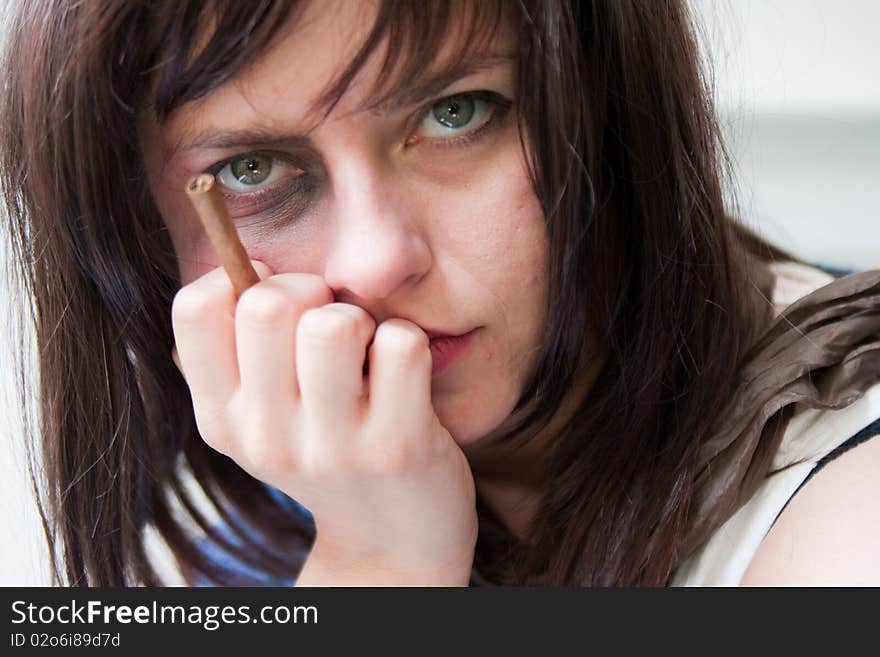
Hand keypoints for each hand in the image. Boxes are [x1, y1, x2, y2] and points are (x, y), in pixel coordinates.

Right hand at [171, 262, 477, 584]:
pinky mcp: (396, 448)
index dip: (240, 279)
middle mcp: (265, 438)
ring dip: (359, 320)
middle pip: (267, 305)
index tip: (277, 300)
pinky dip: (408, 344)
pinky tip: (403, 377)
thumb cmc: (329, 451)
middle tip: (333, 322)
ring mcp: (331, 448)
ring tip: (367, 352)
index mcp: (221, 420)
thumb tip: (240, 266)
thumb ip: (239, 352)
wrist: (390, 544)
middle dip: (310, 290)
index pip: (194, 309)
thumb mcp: (264, 417)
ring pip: (334, 325)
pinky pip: (401, 345)